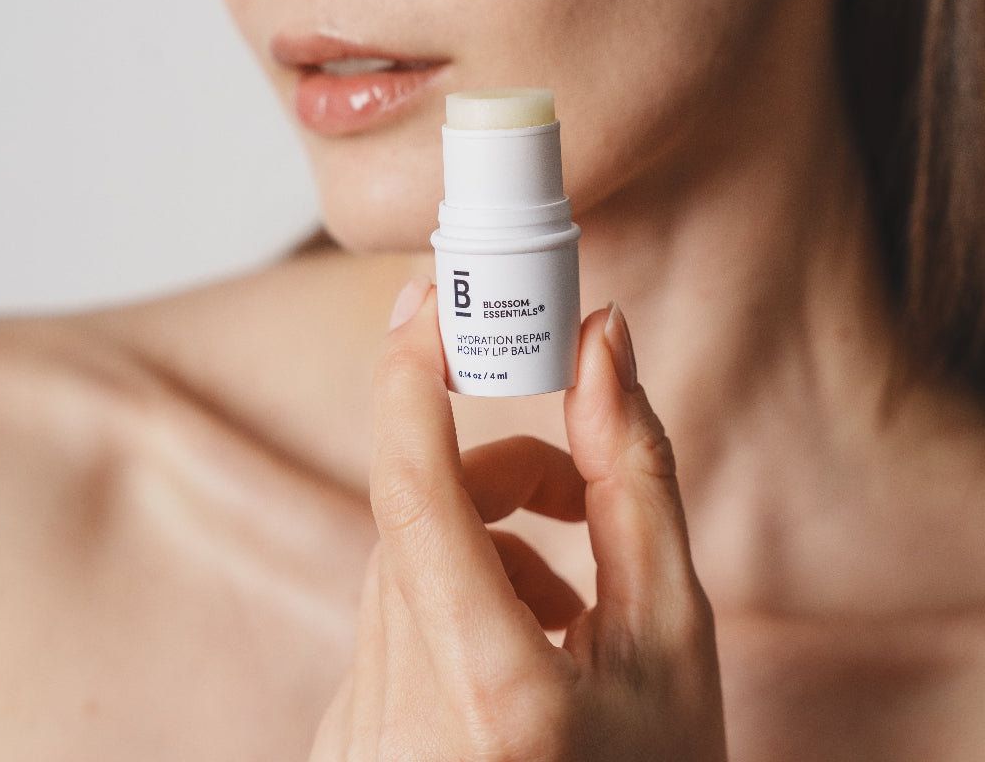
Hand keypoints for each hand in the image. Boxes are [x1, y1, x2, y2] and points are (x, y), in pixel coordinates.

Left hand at [310, 277, 726, 760]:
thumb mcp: (677, 633)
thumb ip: (634, 474)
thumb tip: (603, 343)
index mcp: (496, 696)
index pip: (414, 494)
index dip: (409, 380)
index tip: (430, 304)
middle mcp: (401, 716)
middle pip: (419, 511)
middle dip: (497, 465)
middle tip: (573, 483)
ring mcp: (358, 730)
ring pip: (403, 552)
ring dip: (483, 530)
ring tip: (568, 596)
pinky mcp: (347, 729)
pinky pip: (389, 605)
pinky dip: (453, 584)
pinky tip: (517, 642)